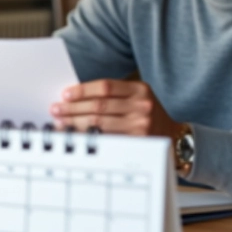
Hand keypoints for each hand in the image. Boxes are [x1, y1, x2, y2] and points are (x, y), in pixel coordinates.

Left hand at [50, 79, 182, 138]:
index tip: (66, 94)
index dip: (83, 90)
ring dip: (76, 124)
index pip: (106, 87)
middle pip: (99, 106)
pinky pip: (107, 139)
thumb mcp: (136, 97)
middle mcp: (142, 106)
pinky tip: (77, 136)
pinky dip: (88, 137)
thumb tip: (73, 98)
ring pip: (100, 124)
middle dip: (73, 108)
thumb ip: (112, 95)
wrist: (175, 134)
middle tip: (56, 110)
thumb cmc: (147, 113)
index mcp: (140, 89)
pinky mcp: (138, 143)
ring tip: (60, 123)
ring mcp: (141, 126)